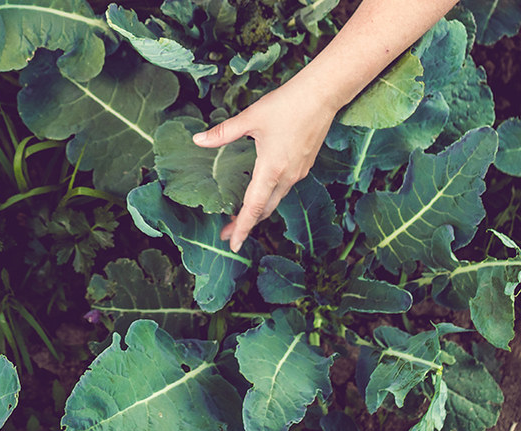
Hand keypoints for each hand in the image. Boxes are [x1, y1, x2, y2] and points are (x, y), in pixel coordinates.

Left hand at [192, 80, 339, 252]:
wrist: (323, 95)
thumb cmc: (287, 104)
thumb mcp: (250, 118)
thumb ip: (223, 133)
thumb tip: (197, 141)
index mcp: (271, 169)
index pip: (253, 207)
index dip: (242, 228)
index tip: (232, 244)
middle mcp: (287, 176)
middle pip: (264, 209)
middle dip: (246, 224)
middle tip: (227, 233)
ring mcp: (298, 172)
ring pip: (276, 199)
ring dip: (258, 211)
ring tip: (241, 216)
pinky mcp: (304, 165)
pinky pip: (284, 188)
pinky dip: (270, 197)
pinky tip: (261, 191)